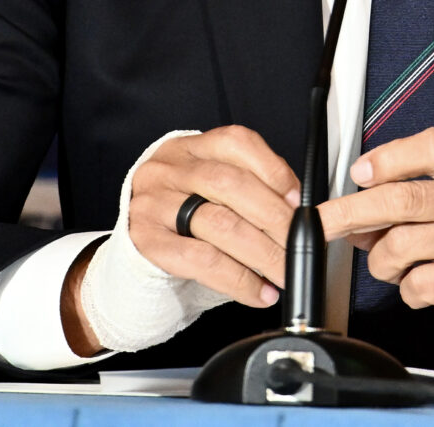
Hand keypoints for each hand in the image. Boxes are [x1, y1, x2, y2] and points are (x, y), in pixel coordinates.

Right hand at [125, 126, 300, 307]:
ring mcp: (153, 204)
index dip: (274, 170)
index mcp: (189, 147)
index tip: (300, 200)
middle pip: (230, 184)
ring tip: (284, 272)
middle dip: (275, 218)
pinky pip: (201, 260)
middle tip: (301, 244)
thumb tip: (301, 207)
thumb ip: (250, 188)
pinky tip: (258, 291)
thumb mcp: (211, 190)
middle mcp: (167, 169)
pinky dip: (238, 279)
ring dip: (262, 252)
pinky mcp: (147, 242)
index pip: (236, 143)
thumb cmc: (183, 218)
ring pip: (219, 223)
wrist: (132, 252)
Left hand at [316, 128, 433, 346]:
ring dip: (383, 263)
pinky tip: (422, 287)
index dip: (389, 158)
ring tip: (394, 266)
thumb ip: (425, 194)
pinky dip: (409, 290)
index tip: (359, 173)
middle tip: (326, 223)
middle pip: (405, 200)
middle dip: (352, 213)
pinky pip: (421, 284)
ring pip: (404, 246)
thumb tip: (359, 208)